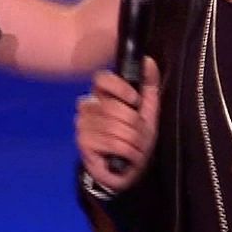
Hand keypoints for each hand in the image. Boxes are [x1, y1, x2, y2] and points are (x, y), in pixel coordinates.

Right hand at [76, 57, 159, 193]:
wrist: (126, 171)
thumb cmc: (134, 139)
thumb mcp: (147, 111)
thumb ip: (148, 85)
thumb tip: (148, 60)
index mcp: (101, 95)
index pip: (102, 79)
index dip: (121, 88)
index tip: (135, 101)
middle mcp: (87, 107)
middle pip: (114, 107)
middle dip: (136, 126)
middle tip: (140, 136)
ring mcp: (83, 125)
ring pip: (116, 127)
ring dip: (135, 142)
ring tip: (136, 148)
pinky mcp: (83, 143)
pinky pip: (113, 143)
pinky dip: (129, 152)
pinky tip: (129, 157)